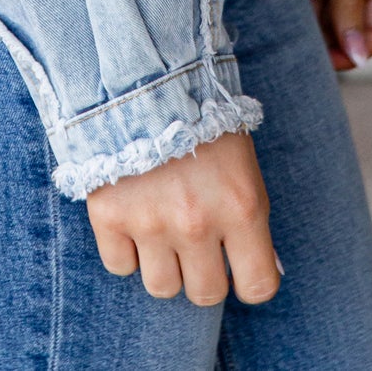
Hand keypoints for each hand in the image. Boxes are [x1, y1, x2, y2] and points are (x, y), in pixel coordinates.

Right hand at [86, 129, 280, 306]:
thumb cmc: (203, 122)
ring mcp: (150, 222)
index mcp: (241, 206)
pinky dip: (126, 249)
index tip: (239, 265)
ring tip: (163, 226)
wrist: (143, 76)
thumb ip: (250, 219)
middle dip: (204, 273)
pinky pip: (119, 266)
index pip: (258, 286)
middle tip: (196, 240)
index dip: (250, 280)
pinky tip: (133, 216)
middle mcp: (197, 222)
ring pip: (162, 287)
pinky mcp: (109, 215)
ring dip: (164, 264)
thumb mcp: (243, 165)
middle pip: (205, 294)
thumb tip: (262, 270)